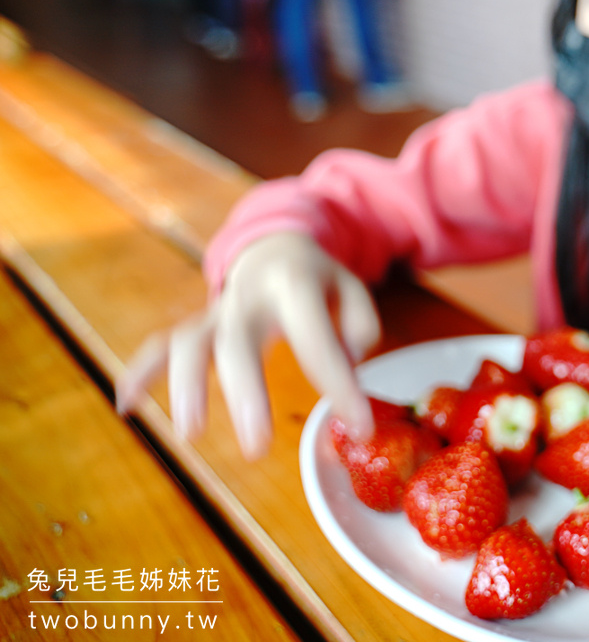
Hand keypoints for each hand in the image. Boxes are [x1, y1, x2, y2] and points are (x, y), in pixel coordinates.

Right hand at [116, 233, 380, 457]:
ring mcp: (217, 311)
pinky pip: (161, 344)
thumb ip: (358, 325)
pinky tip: (128, 407)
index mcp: (295, 285)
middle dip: (244, 394)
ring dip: (186, 386)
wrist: (276, 243)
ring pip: (190, 343)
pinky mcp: (197, 325)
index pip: (317, 340)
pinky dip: (140, 372)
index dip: (339, 385)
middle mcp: (248, 297)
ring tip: (192, 433)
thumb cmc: (319, 281)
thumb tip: (346, 363)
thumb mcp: (352, 289)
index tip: (358, 428)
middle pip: (239, 342)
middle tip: (257, 446)